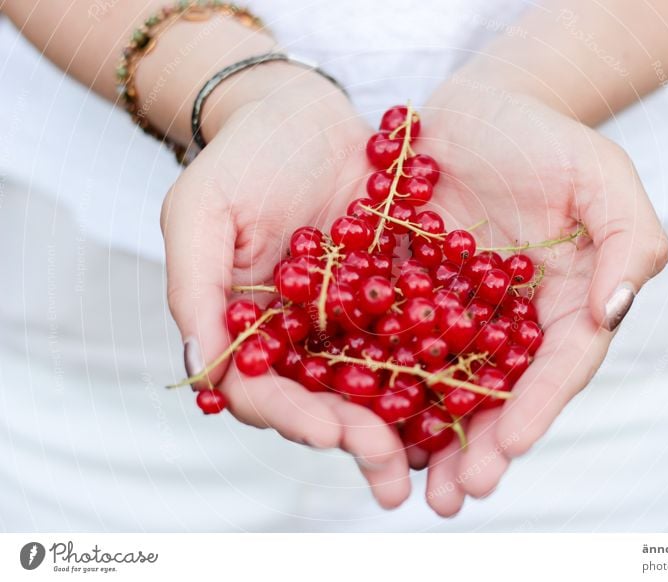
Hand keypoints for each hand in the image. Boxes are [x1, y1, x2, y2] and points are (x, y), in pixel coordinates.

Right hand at [161, 73, 411, 508]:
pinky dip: (440, 369)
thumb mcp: (203, 209)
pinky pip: (418, 339)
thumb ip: (195, 284)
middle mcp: (301, 340)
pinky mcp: (396, 299)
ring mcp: (351, 324)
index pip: (261, 390)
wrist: (306, 116)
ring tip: (429, 459)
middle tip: (389, 465)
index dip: (290, 414)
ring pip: (374, 386)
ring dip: (400, 426)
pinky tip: (471, 397)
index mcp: (250, 330)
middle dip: (355, 437)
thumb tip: (200, 368)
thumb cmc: (244, 159)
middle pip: (323, 403)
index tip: (326, 430)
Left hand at [416, 81, 667, 515]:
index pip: (558, 367)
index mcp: (565, 305)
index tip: (508, 446)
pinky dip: (377, 382)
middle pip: (498, 394)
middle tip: (453, 495)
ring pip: (442, 384)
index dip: (536, 409)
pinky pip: (391, 342)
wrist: (475, 109)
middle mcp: (510, 323)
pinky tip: (357, 416)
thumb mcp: (601, 175)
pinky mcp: (405, 296)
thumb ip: (626, 241)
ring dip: (424, 435)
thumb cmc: (544, 138)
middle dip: (477, 448)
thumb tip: (614, 312)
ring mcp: (455, 314)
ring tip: (404, 480)